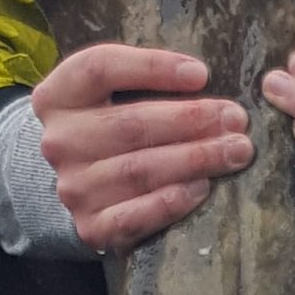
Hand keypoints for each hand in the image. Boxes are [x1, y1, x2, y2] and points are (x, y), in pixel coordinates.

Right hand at [32, 44, 253, 253]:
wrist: (81, 185)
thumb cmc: (109, 127)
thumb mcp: (110, 93)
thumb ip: (143, 81)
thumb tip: (203, 80)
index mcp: (58, 97)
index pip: (101, 68)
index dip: (153, 68)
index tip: (202, 74)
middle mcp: (59, 142)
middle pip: (130, 125)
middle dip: (191, 120)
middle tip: (236, 119)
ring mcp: (74, 188)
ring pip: (139, 170)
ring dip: (194, 160)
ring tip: (234, 151)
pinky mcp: (91, 226)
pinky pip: (134, 215)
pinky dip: (171, 201)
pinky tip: (203, 187)